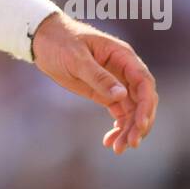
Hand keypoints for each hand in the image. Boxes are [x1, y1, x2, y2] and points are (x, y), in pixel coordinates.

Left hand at [31, 12, 157, 154]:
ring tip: (118, 149)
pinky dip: (119, 127)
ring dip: (129, 130)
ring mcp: (116, 81)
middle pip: (143, 100)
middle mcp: (124, 69)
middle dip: (140, 123)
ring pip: (132, 110)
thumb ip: (98, 77)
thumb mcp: (76, 59)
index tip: (141, 125)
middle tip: (131, 144)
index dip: (146, 105)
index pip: (144, 82)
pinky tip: (110, 142)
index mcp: (122, 56)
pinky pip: (120, 112)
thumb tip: (122, 95)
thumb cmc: (60, 42)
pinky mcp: (105, 92)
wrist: (43, 39)